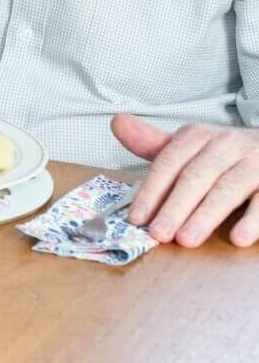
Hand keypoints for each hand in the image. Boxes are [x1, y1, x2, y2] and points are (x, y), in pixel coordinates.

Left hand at [111, 113, 258, 247]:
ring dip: (205, 216)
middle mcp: (225, 144)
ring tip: (186, 240)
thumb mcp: (190, 146)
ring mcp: (253, 162)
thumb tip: (117, 123)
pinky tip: (236, 238)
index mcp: (198, 135)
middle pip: (195, 176)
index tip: (137, 218)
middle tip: (158, 234)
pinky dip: (252, 220)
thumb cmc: (223, 154)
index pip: (168, 162)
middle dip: (174, 207)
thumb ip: (155, 144)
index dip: (151, 191)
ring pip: (226, 189)